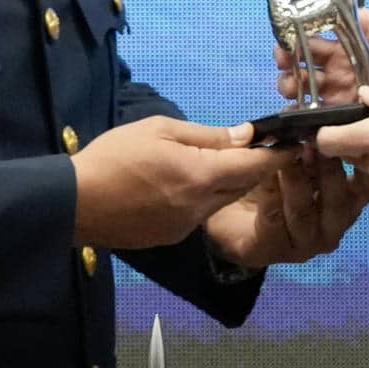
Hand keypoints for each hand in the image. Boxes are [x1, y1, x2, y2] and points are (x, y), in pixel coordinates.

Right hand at [71, 116, 280, 248]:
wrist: (72, 203)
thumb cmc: (113, 157)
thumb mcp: (159, 130)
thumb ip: (206, 135)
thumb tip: (244, 135)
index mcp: (199, 177)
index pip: (253, 168)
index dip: (278, 157)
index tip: (296, 145)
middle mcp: (199, 207)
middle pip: (241, 188)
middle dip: (254, 169)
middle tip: (262, 149)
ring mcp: (185, 227)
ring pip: (220, 203)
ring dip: (226, 184)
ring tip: (218, 163)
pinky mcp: (170, 238)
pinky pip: (198, 215)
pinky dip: (201, 198)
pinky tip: (183, 184)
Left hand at [204, 148, 368, 266]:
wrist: (234, 222)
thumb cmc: (277, 186)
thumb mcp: (301, 163)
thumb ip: (314, 150)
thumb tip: (318, 118)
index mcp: (346, 204)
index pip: (366, 186)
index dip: (360, 161)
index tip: (349, 133)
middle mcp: (333, 226)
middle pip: (338, 199)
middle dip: (327, 167)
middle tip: (316, 139)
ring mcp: (306, 242)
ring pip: (303, 208)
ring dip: (294, 177)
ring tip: (286, 152)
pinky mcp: (276, 249)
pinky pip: (272, 217)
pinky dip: (267, 190)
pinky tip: (258, 172)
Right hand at [274, 7, 368, 104]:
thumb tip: (362, 22)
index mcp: (367, 38)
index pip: (331, 25)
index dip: (308, 25)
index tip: (294, 32)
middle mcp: (350, 60)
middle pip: (311, 54)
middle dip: (292, 55)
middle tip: (285, 63)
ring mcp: (346, 87)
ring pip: (309, 82)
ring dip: (293, 82)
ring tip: (289, 88)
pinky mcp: (347, 113)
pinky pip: (319, 111)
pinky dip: (303, 112)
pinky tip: (295, 117)